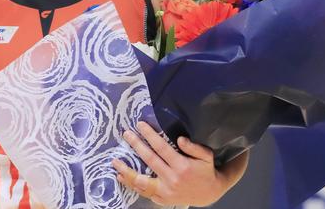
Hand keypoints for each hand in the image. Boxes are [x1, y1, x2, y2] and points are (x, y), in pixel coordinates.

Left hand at [113, 122, 227, 206]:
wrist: (209, 193)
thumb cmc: (205, 171)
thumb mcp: (206, 156)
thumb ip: (194, 147)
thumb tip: (180, 139)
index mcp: (182, 166)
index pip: (161, 148)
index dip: (150, 135)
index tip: (140, 125)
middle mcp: (172, 179)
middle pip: (149, 160)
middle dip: (136, 145)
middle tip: (126, 134)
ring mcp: (165, 192)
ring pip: (141, 181)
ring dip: (127, 171)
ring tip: (115, 161)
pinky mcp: (162, 200)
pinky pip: (143, 192)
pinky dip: (131, 184)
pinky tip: (121, 177)